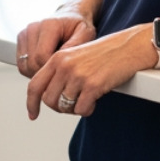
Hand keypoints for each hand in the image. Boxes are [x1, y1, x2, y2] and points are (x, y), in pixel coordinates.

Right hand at [15, 13, 95, 78]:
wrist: (70, 15)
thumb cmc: (78, 25)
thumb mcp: (85, 34)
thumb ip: (75, 47)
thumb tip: (63, 63)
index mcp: (49, 25)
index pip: (41, 56)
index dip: (52, 69)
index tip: (63, 73)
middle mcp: (33, 27)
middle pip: (31, 63)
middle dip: (45, 74)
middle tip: (60, 74)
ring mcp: (25, 33)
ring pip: (24, 65)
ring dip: (37, 73)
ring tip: (53, 69)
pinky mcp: (21, 39)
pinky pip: (21, 64)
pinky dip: (31, 70)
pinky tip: (45, 66)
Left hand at [26, 24, 153, 119]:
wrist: (128, 47)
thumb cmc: (105, 52)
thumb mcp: (75, 56)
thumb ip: (60, 72)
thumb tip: (50, 95)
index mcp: (58, 58)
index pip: (35, 85)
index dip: (31, 103)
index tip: (33, 113)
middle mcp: (65, 66)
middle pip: (49, 100)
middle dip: (59, 107)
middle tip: (71, 104)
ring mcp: (78, 76)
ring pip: (64, 107)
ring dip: (75, 108)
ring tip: (85, 99)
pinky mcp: (92, 85)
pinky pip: (81, 109)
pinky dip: (87, 109)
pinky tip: (94, 100)